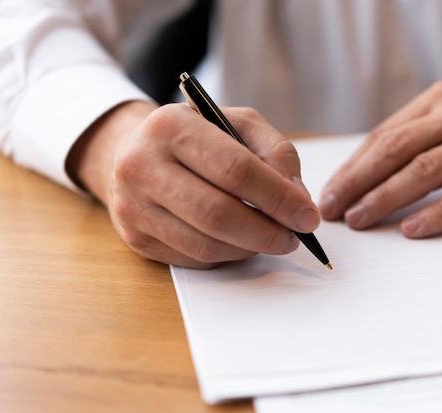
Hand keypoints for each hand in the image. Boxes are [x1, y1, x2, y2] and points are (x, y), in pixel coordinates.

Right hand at [68, 101, 319, 267]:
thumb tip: (297, 196)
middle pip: (218, 213)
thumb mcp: (237, 123)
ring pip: (206, 244)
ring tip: (273, 239)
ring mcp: (133, 207)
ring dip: (250, 249)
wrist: (133, 153)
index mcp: (171, 127)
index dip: (278, 198)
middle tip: (295, 237)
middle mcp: (141, 166)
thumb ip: (275, 151)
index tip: (308, 215)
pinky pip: (194, 259)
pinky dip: (227, 255)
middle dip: (267, 232)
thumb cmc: (196, 137)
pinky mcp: (136, 239)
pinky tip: (241, 242)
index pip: (235, 170)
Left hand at [320, 81, 441, 236]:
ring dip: (386, 197)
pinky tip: (413, 230)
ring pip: (424, 170)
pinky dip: (438, 213)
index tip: (331, 191)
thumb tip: (369, 169)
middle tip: (332, 209)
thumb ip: (419, 133)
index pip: (383, 136)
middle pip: (395, 150)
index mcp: (439, 102)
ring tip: (360, 220)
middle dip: (357, 182)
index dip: (353, 166)